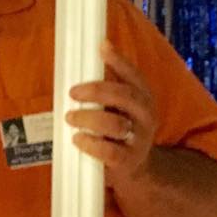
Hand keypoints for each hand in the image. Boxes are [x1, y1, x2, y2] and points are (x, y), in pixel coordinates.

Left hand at [66, 39, 156, 185]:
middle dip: (97, 90)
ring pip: (115, 123)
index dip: (119, 61)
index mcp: (143, 99)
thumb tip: (95, 51)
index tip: (101, 47)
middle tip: (73, 92)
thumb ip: (107, 84)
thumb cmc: (118, 130)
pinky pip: (109, 151)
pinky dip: (90, 143)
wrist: (135, 169)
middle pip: (125, 96)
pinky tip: (78, 138)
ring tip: (70, 118)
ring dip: (88, 118)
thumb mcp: (118, 106)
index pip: (134, 76)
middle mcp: (145, 117)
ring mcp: (138, 140)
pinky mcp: (127, 161)